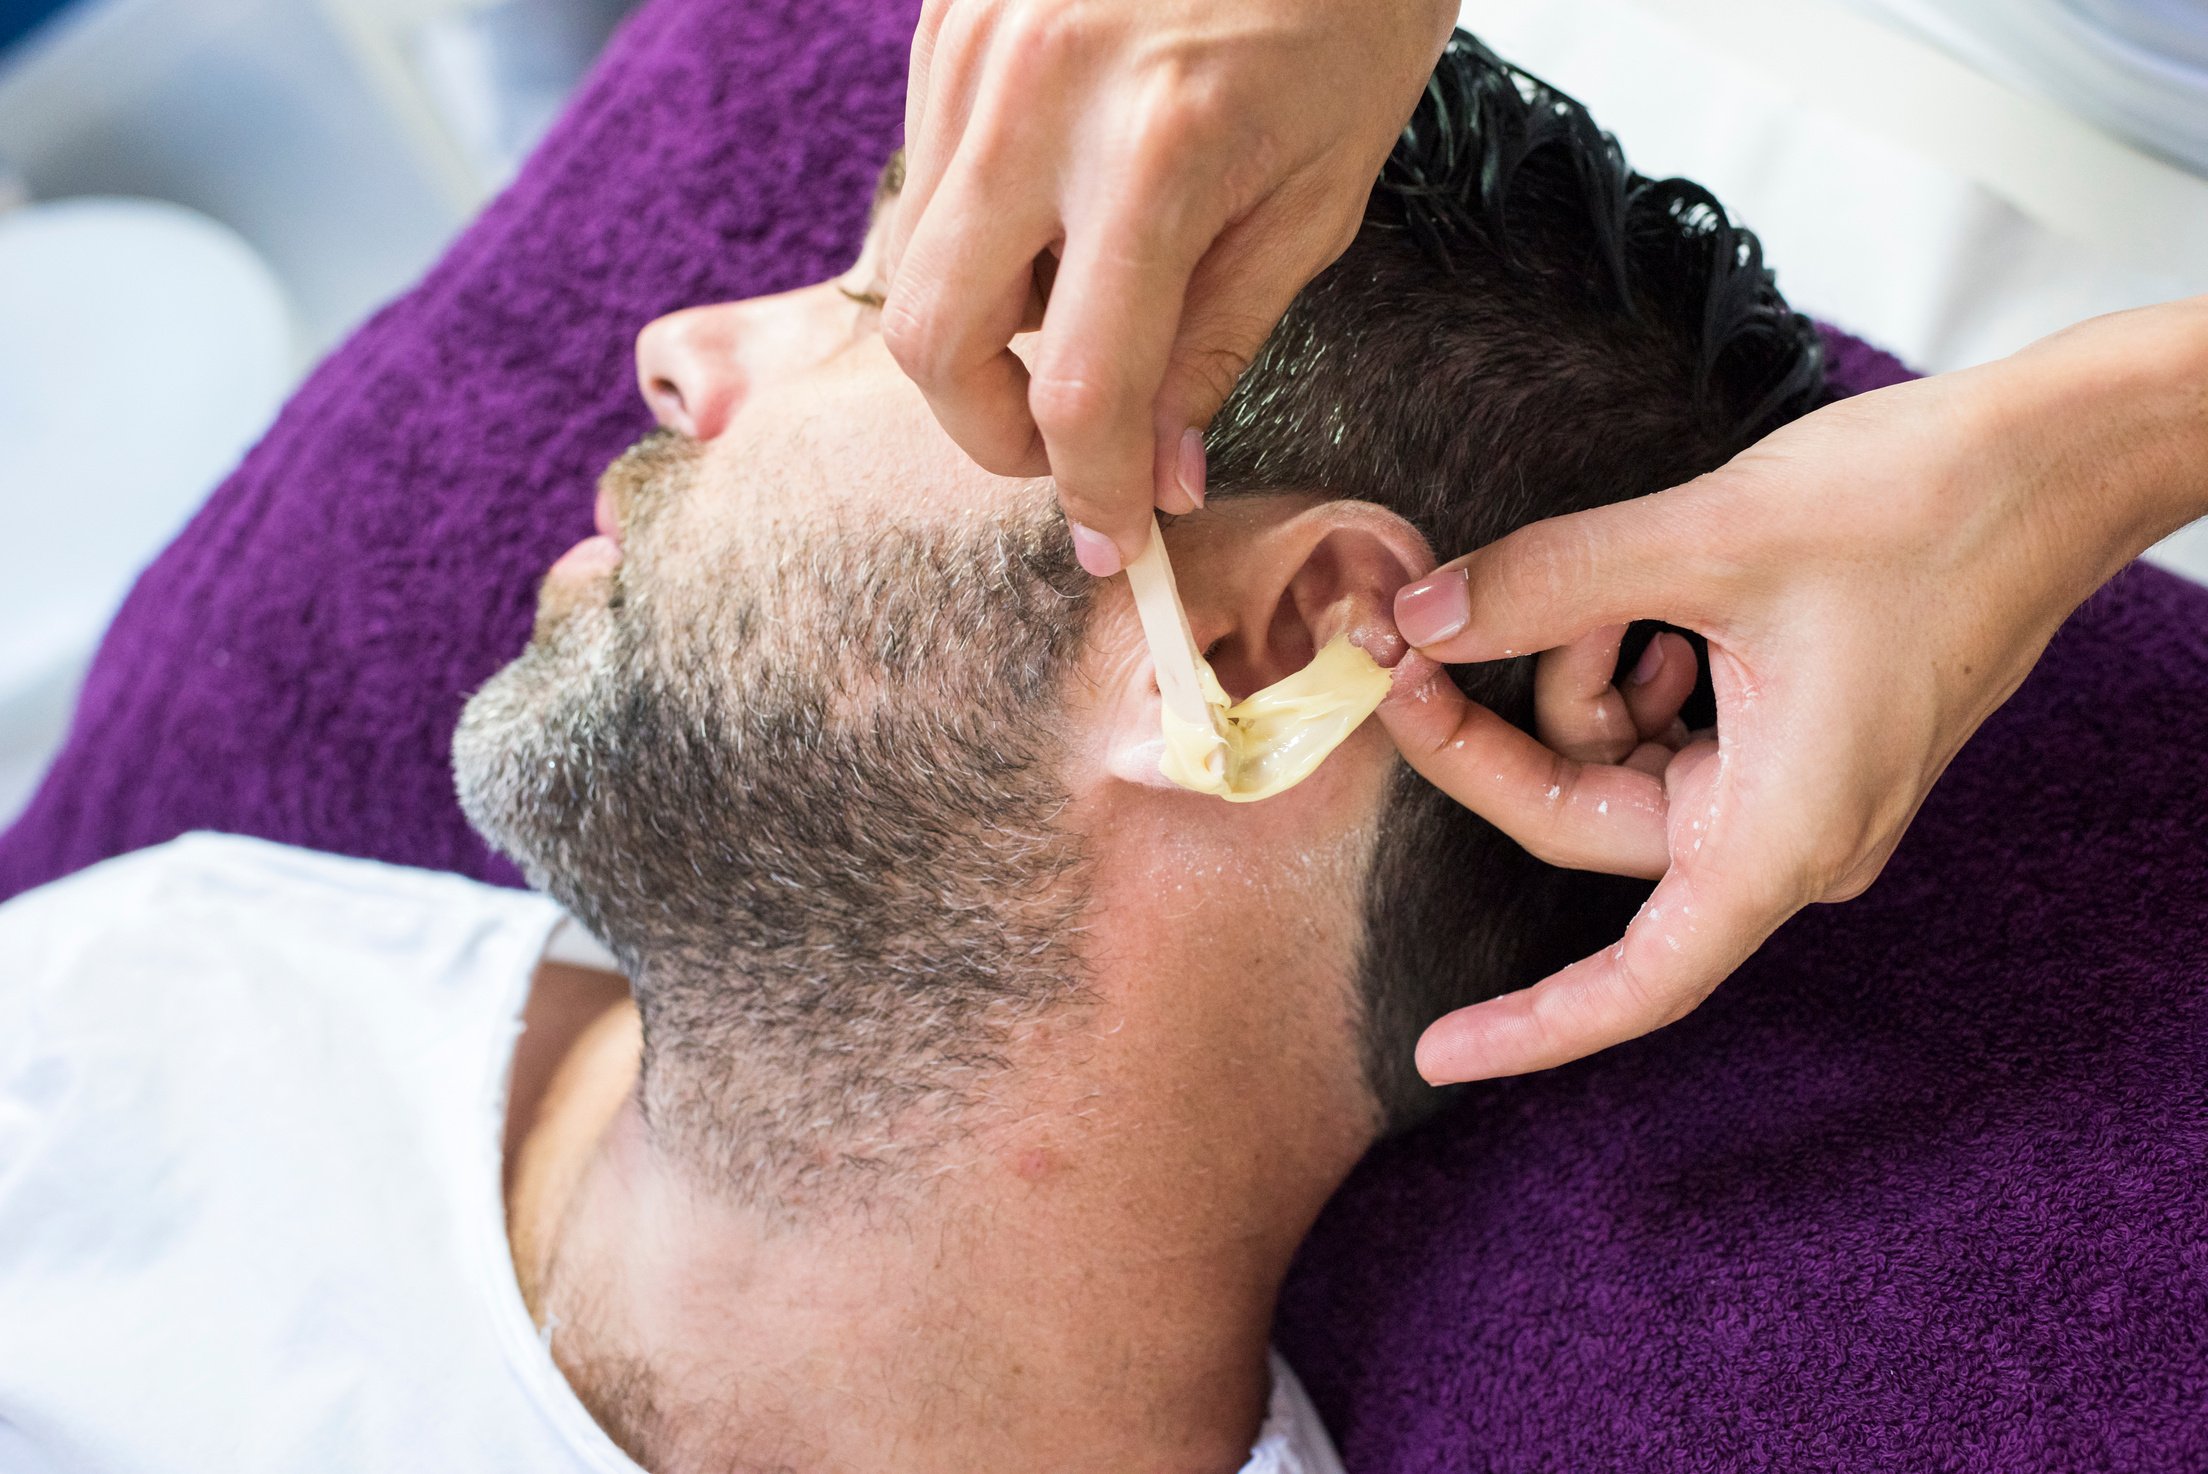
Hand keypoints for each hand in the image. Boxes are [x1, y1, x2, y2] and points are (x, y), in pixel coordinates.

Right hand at [884, 0, 1456, 574]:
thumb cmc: (1343, 4)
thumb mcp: (1320, 193)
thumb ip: (1219, 340)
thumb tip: (1154, 472)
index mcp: (1155, 152)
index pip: (1077, 390)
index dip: (1089, 491)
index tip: (1112, 536)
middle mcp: (1034, 98)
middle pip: (930, 341)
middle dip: (990, 428)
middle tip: (1068, 442)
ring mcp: (970, 48)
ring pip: (914, 260)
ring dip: (985, 322)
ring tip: (1090, 291)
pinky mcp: (944, 16)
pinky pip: (926, 175)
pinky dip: (981, 229)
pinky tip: (1063, 200)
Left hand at [1381, 299, 2207, 1083]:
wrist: (2058, 459)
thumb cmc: (1921, 505)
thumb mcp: (1703, 539)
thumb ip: (1546, 585)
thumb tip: (1420, 619)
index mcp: (1785, 835)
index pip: (1642, 981)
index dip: (1533, 1027)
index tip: (1433, 1052)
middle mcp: (1792, 835)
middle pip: (1590, 824)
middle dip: (1500, 733)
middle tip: (1412, 642)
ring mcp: (1797, 788)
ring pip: (1620, 764)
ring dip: (1585, 672)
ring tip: (1623, 581)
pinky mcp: (1797, 736)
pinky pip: (1669, 730)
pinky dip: (1636, 663)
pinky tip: (1665, 600)